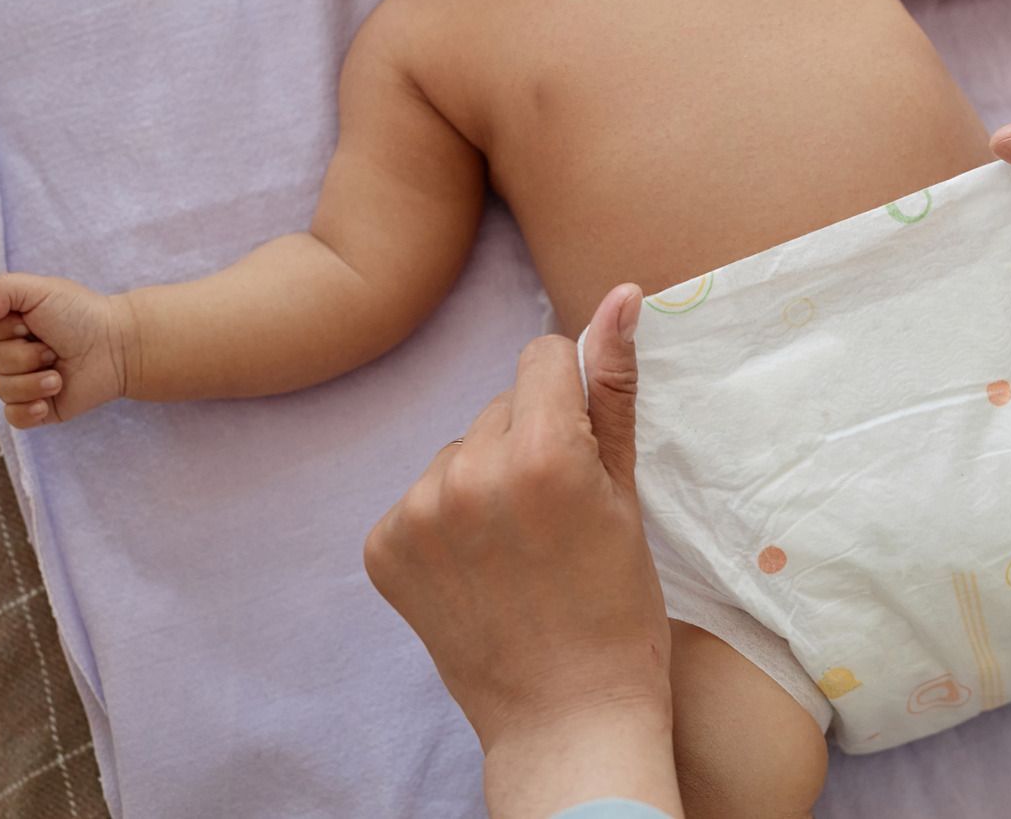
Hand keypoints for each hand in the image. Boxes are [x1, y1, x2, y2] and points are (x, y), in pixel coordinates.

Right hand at [0, 273, 132, 427]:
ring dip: (32, 382)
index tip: (29, 324)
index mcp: (13, 324)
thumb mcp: (41, 289)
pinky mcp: (41, 407)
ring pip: (2, 389)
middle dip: (24, 355)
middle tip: (54, 349)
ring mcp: (27, 381)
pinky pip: (14, 418)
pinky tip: (46, 403)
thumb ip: (3, 289)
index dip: (4, 328)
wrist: (119, 347)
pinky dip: (27, 411)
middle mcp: (16, 352)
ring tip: (60, 376)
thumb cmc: (82, 315)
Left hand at [364, 284, 680, 816]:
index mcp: (539, 453)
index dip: (570, 395)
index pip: (542, 357)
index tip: (582, 448)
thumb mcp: (627, 492)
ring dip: (483, 480)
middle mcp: (467, 474)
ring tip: (516, 548)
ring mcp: (416, 514)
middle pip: (499, 406)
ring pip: (459, 451)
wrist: (567, 715)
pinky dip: (444, 523)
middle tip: (555, 515)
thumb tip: (620, 294)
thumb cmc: (617, 607)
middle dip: (528, 441)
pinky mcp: (383, 549)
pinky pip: (419, 499)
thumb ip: (614, 386)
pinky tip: (477, 569)